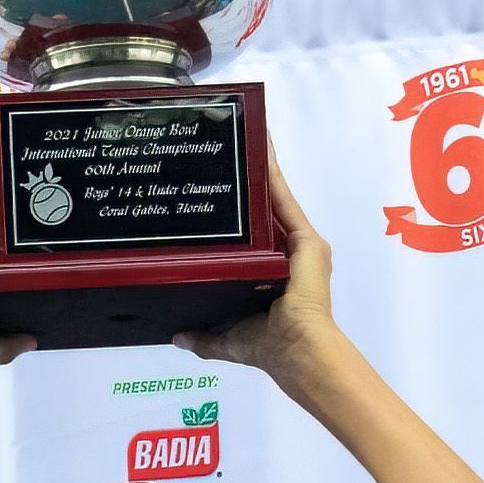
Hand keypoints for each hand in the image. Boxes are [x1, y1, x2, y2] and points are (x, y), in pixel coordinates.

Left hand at [172, 141, 337, 385]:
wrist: (294, 347)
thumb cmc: (266, 346)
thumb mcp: (226, 340)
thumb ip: (203, 338)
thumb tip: (177, 337)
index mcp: (272, 278)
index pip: (253, 241)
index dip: (239, 219)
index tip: (221, 196)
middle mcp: (288, 257)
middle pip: (264, 213)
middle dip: (249, 186)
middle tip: (229, 154)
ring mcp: (299, 245)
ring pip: (275, 200)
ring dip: (263, 170)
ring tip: (248, 135)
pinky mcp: (306, 238)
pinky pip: (284, 198)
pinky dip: (274, 172)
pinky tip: (263, 147)